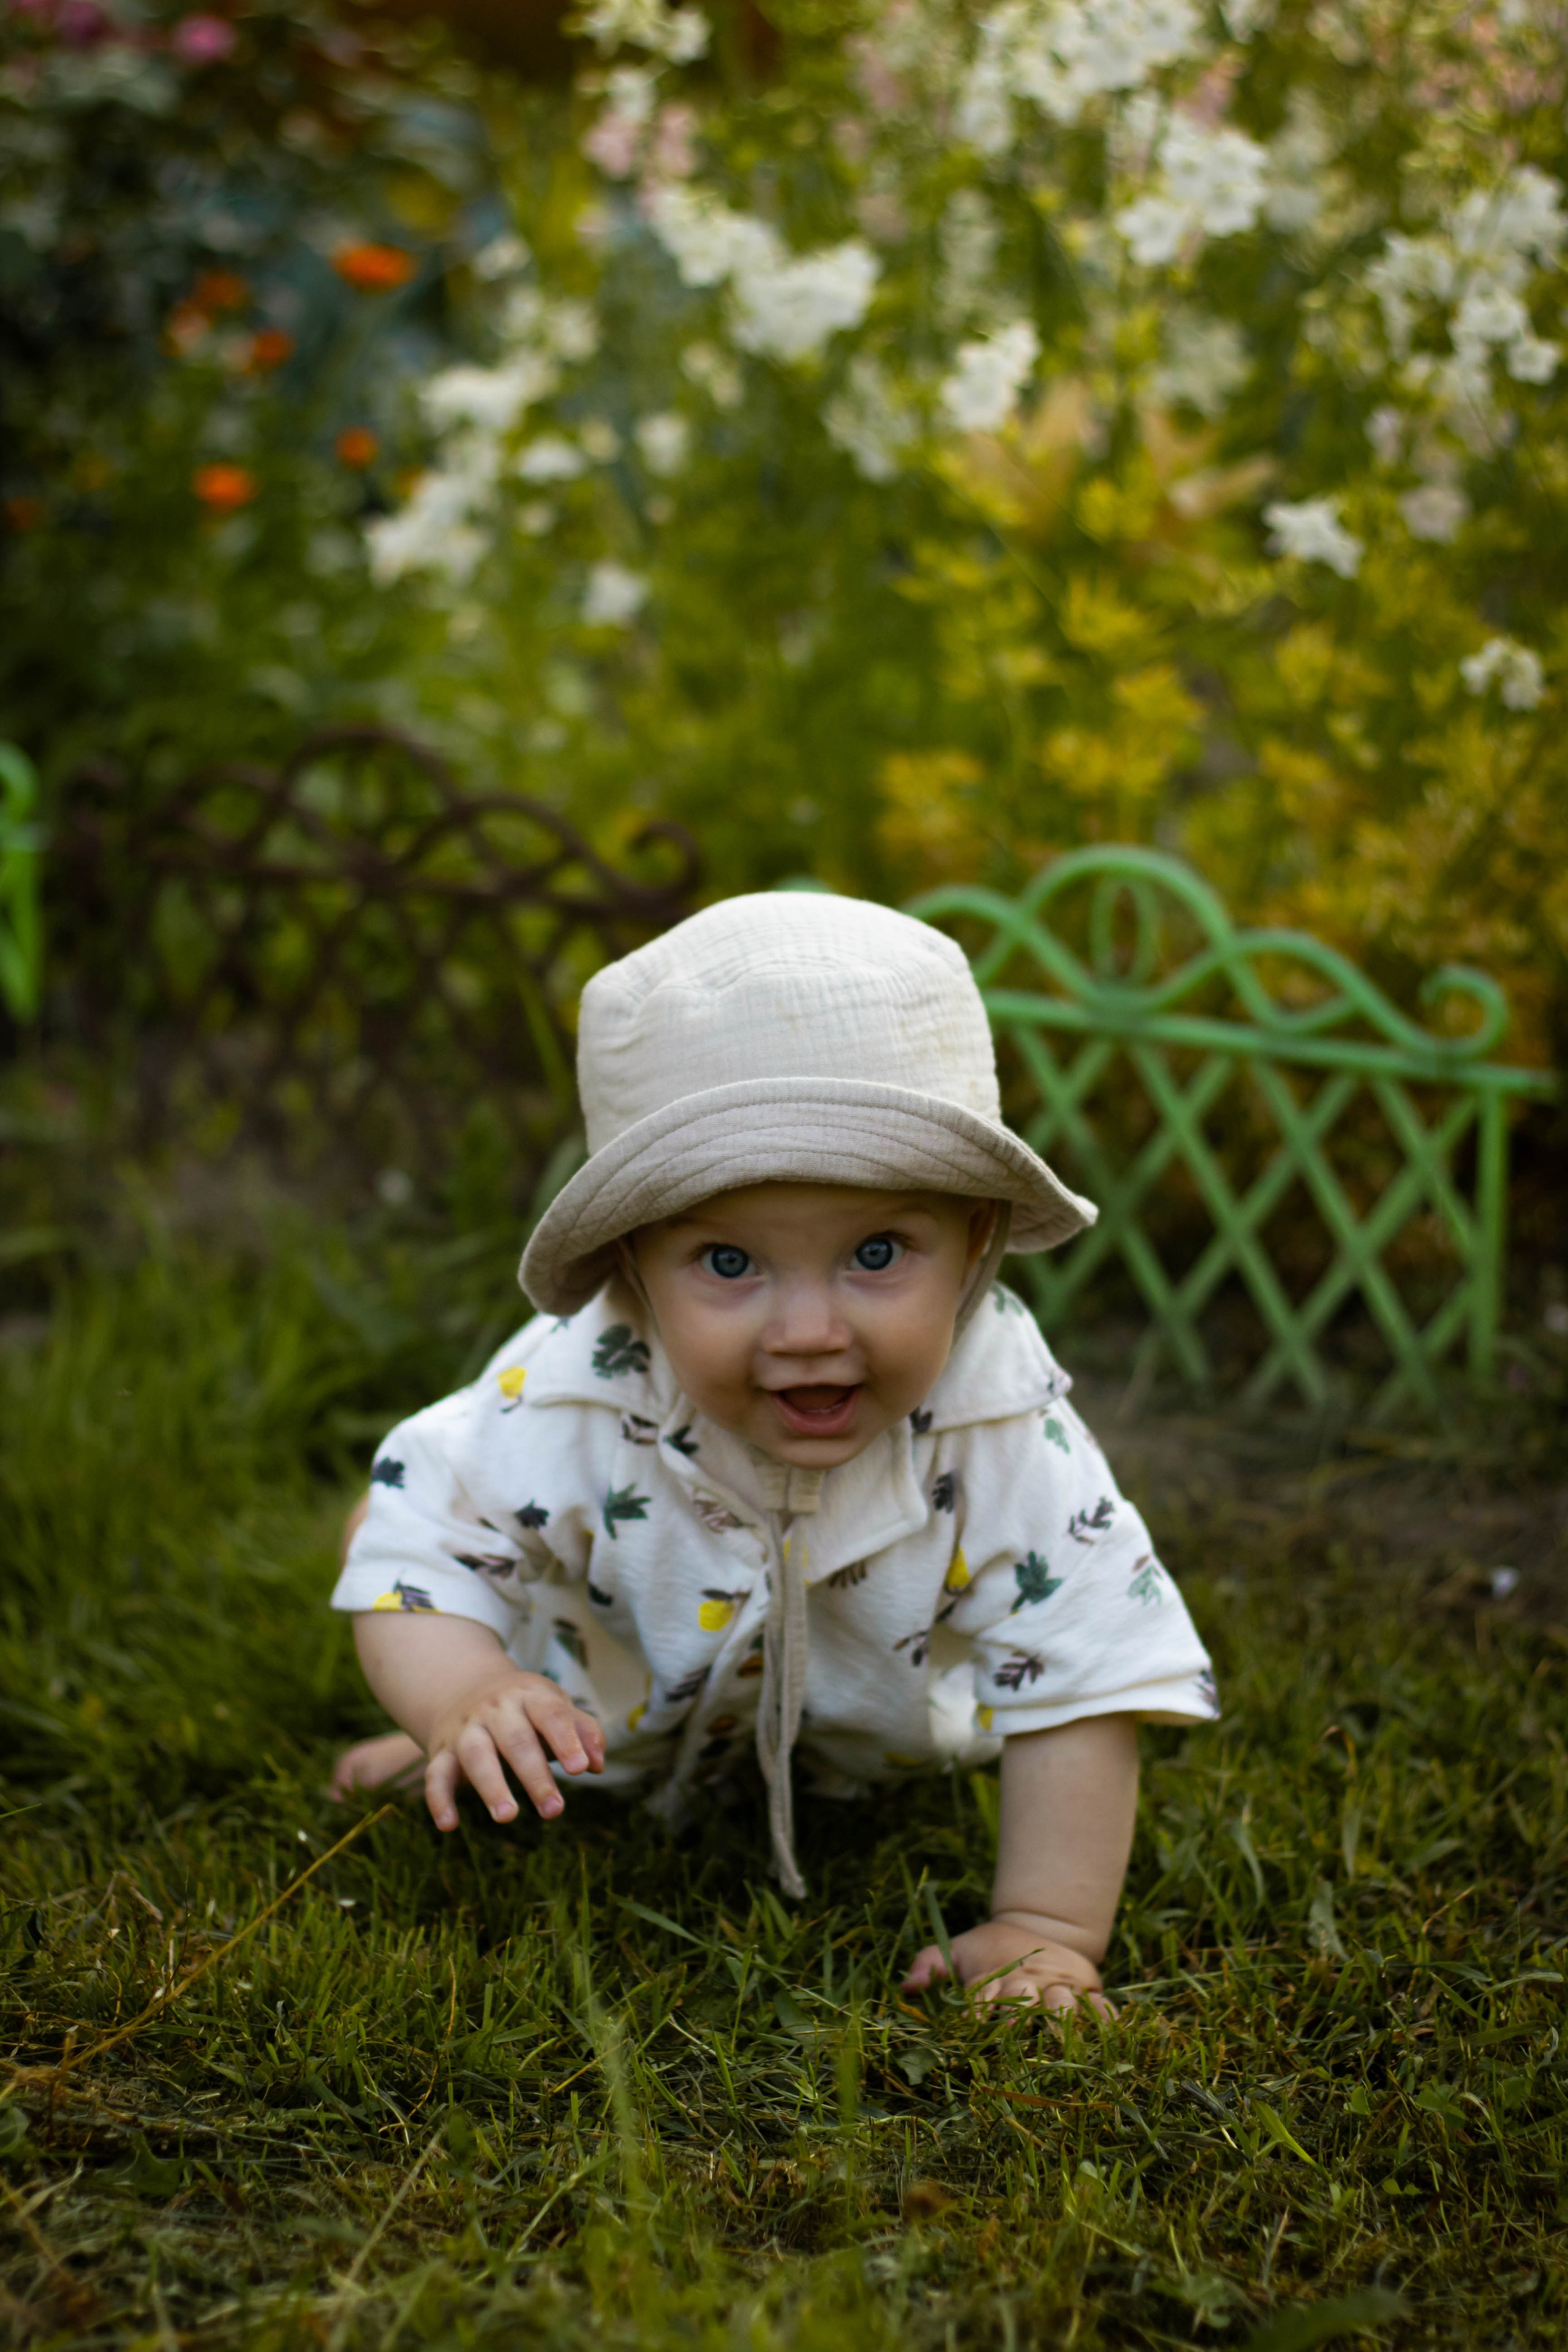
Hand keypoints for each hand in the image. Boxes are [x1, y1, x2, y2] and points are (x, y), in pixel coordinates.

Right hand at [422, 1666, 604, 1831]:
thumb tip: (597, 1764)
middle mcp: (495, 1709)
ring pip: (476, 1755)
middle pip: (516, 1740)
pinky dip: (439, 1799)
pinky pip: (436, 1774)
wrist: (464, 1689)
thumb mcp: (555, 1708)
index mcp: (529, 1696)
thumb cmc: (526, 1710)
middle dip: (535, 1776)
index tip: (580, 1769)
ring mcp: (466, 1729)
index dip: (565, 1740)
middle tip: (554, 1810)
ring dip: (491, 1786)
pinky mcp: (442, 1750)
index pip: (550, 1714)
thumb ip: (583, 1731)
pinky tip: (449, 1825)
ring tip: (508, 1817)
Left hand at [902, 1915, 1113, 2016]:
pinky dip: (1105, 2018)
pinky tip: (1108, 2035)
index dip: (976, 2009)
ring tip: (1064, 2036)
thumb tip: (906, 1986)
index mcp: (996, 1974)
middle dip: (1021, 2014)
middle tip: (1017, 2032)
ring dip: (1064, 2017)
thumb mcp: (959, 1949)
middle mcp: (1029, 1981)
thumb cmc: (990, 1950)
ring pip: (1064, 2002)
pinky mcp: (1088, 1989)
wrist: (1041, 1925)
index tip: (969, 2026)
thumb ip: (931, 1963)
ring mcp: (1060, 1985)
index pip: (982, 1993)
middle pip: (1025, 1998)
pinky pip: (1101, 2005)